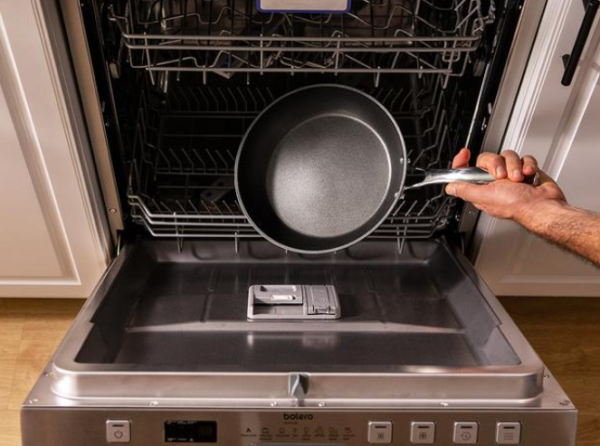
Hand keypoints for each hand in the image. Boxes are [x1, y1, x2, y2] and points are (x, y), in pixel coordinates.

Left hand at [446, 148, 566, 223]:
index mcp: (482, 188)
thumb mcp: (485, 197)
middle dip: (496, 164)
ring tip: (519, 179)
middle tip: (502, 176)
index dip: (462, 161)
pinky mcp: (525, 169)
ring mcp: (511, 174)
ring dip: (514, 166)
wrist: (543, 205)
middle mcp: (495, 181)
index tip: (464, 153)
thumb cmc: (518, 206)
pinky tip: (529, 175)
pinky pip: (524, 157)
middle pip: (487, 159)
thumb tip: (450, 188)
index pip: (466, 171)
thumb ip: (466, 191)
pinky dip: (528, 164)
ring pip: (506, 156)